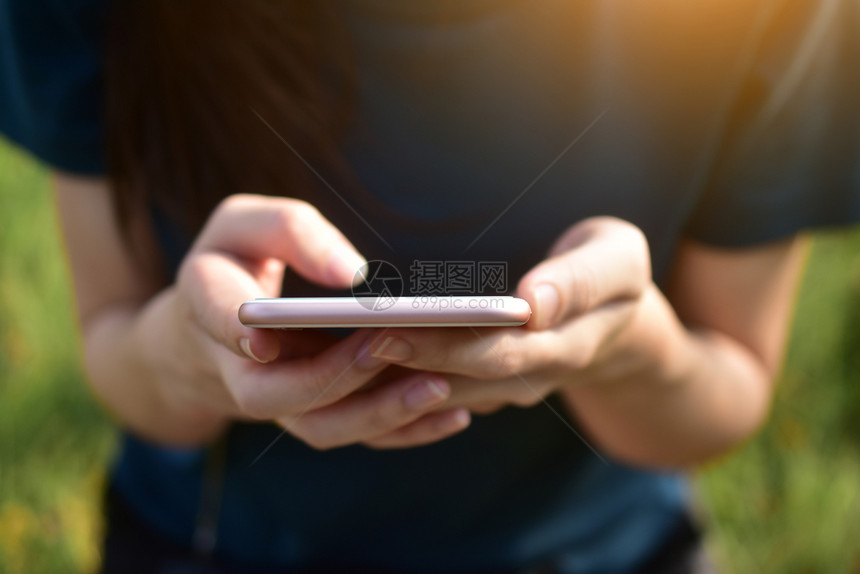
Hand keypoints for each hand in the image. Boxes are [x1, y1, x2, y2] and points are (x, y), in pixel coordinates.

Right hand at [145, 194, 468, 448]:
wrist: (220, 323)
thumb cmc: (240, 260)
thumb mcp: (246, 225)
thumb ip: (289, 232)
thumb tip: (352, 273)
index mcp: (209, 309)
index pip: (217, 322)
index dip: (235, 332)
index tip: (263, 338)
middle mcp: (240, 368)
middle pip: (277, 394)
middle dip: (335, 376)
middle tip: (389, 346)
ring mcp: (281, 400)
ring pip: (322, 427)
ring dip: (380, 414)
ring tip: (439, 388)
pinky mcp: (317, 413)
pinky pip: (357, 434)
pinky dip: (404, 430)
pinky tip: (453, 413)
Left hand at [361, 217, 655, 415]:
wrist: (613, 321)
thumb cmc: (610, 275)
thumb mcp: (617, 261)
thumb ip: (581, 280)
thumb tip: (532, 301)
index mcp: (560, 345)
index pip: (497, 354)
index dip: (443, 348)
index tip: (394, 329)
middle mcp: (523, 376)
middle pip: (454, 378)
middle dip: (399, 360)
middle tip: (343, 338)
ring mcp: (498, 386)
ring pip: (435, 392)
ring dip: (387, 378)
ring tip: (331, 350)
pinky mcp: (477, 382)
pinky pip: (430, 391)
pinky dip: (391, 381)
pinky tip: (347, 361)